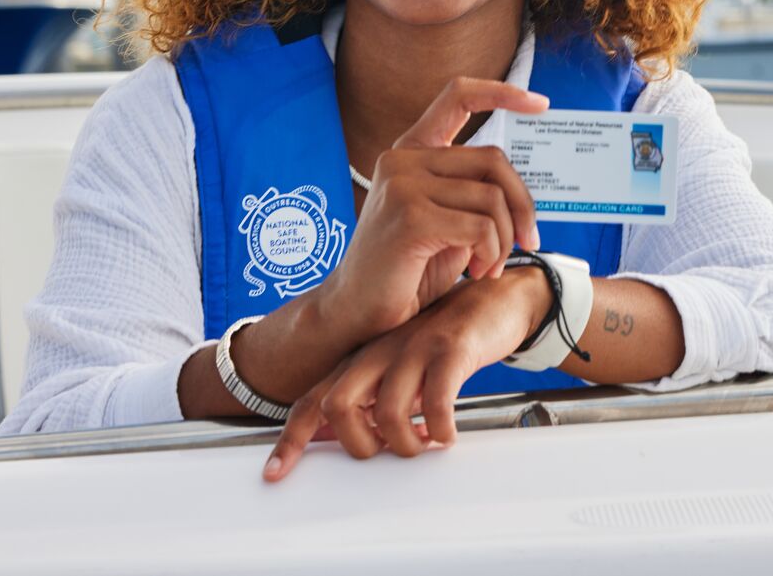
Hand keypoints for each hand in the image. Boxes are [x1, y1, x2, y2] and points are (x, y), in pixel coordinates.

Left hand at [265, 266, 552, 481]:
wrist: (497, 299)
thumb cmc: (447, 341)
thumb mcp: (404, 366)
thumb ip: (377, 397)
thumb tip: (358, 442)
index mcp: (364, 358)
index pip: (314, 399)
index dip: (291, 439)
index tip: (275, 473)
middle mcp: (381, 351)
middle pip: (338, 404)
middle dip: (357, 444)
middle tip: (385, 451)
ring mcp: (414, 347)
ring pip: (387, 411)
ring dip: (405, 443)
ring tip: (424, 443)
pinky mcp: (451, 349)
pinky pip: (435, 401)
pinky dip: (440, 429)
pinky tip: (447, 433)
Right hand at [316, 78, 545, 344]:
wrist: (358, 313)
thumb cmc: (406, 271)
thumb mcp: (445, 221)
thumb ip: (470, 194)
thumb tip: (520, 189)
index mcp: (410, 153)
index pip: (458, 97)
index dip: (502, 93)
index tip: (541, 103)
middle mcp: (403, 160)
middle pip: (493, 160)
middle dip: (522, 205)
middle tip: (527, 241)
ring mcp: (402, 185)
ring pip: (492, 198)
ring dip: (504, 240)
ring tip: (488, 266)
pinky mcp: (410, 217)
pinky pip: (481, 228)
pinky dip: (491, 254)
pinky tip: (477, 272)